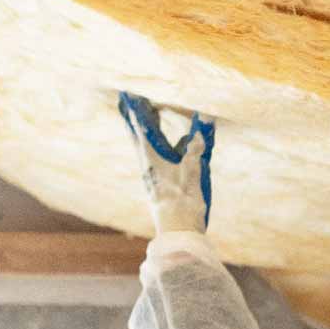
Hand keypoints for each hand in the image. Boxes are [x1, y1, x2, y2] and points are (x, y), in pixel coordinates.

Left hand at [118, 92, 215, 234]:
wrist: (178, 233)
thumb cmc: (183, 204)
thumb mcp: (192, 174)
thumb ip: (195, 150)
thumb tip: (201, 127)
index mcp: (151, 160)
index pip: (141, 128)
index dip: (136, 110)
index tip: (130, 95)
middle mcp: (148, 166)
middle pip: (138, 135)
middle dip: (135, 118)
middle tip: (128, 101)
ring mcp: (153, 175)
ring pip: (146, 146)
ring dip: (145, 130)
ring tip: (145, 116)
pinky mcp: (160, 184)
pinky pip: (157, 157)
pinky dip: (159, 144)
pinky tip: (172, 143)